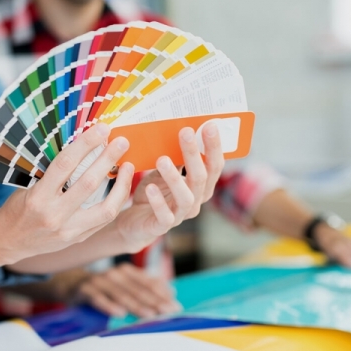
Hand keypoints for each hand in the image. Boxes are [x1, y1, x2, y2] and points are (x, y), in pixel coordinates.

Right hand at [0, 124, 134, 262]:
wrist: (10, 241)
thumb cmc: (18, 207)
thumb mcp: (30, 186)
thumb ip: (54, 173)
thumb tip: (82, 147)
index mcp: (38, 197)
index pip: (65, 165)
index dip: (85, 144)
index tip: (101, 129)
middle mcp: (54, 215)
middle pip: (88, 184)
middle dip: (108, 160)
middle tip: (122, 142)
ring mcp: (69, 230)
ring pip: (106, 208)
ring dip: (122, 185)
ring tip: (129, 166)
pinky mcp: (79, 238)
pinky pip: (105, 219)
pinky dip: (117, 200)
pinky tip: (123, 186)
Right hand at [70, 263, 180, 317]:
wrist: (69, 284)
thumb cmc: (102, 289)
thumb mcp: (123, 287)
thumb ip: (145, 288)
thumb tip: (171, 292)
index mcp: (127, 272)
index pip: (148, 283)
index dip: (162, 295)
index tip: (175, 307)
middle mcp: (115, 274)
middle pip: (137, 290)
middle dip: (153, 302)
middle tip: (166, 313)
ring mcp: (99, 281)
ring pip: (120, 294)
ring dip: (135, 305)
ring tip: (148, 315)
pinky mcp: (84, 290)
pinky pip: (98, 298)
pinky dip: (109, 305)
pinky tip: (119, 314)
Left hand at [115, 122, 224, 250]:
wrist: (136, 220)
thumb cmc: (155, 191)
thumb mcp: (164, 170)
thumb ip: (175, 157)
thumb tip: (181, 130)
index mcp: (202, 186)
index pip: (214, 165)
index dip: (214, 147)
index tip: (210, 125)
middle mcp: (196, 200)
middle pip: (201, 178)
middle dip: (195, 154)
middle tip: (186, 132)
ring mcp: (181, 214)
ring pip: (185, 197)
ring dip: (174, 177)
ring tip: (162, 159)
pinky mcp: (162, 225)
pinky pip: (164, 215)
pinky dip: (158, 201)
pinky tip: (150, 188)